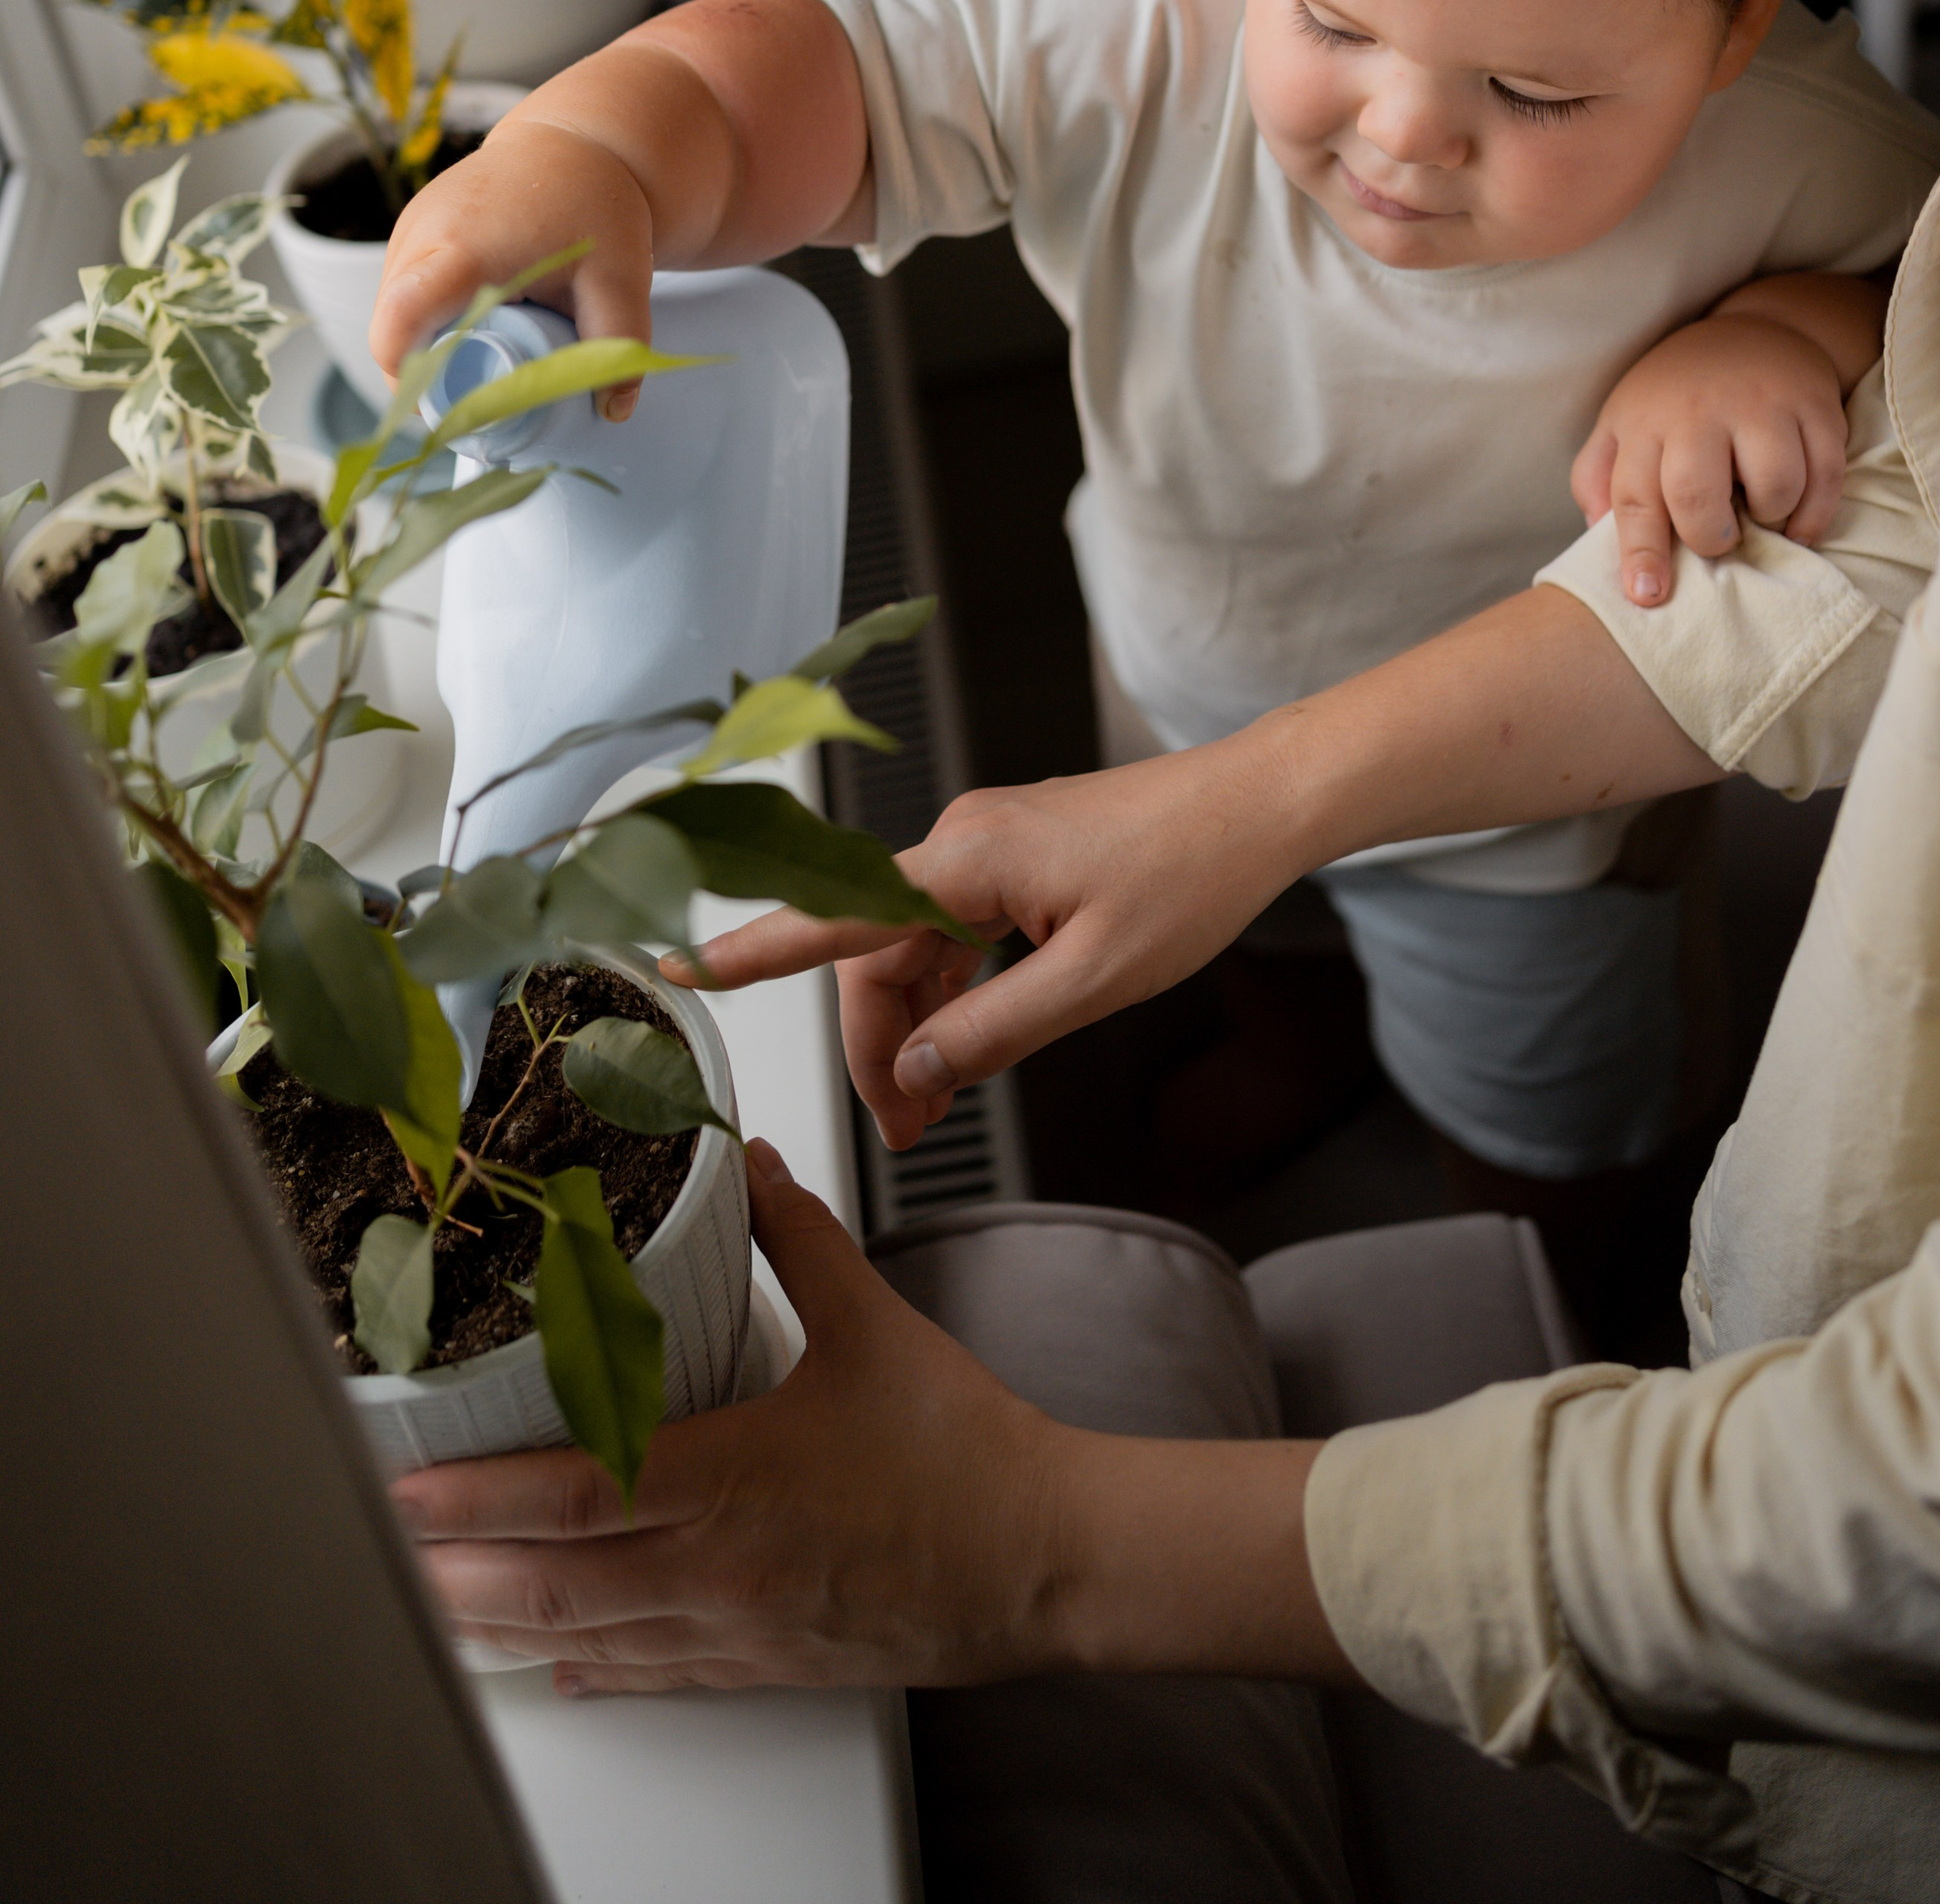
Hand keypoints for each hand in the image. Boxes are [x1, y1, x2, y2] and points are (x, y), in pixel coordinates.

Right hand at [369, 114, 656, 413]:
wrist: (572, 142)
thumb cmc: (594, 204)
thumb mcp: (619, 276)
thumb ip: (619, 342)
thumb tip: (615, 410)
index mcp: (466, 246)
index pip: (404, 315)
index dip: (406, 371)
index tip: (440, 406)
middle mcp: (424, 232)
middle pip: (391, 324)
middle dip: (420, 372)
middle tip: (473, 399)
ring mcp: (410, 227)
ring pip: (392, 309)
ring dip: (422, 344)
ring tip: (480, 360)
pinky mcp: (411, 228)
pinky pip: (401, 289)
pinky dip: (423, 319)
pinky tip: (465, 331)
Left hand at [391, 1140, 1335, 1693]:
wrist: (1043, 1556)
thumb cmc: (966, 1454)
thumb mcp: (873, 1323)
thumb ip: (799, 1236)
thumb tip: (753, 1161)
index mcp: (738, 1477)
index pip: (577, 1492)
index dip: (478, 1498)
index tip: (409, 1487)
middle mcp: (720, 1567)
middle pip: (552, 1585)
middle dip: (454, 1575)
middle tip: (383, 1555)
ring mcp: (735, 1628)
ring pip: (586, 1640)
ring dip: (499, 1626)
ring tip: (435, 1606)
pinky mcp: (762, 1661)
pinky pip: (650, 1674)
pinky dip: (586, 1668)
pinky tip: (554, 1665)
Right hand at [669, 738, 1301, 1145]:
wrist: (1257, 806)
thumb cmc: (1193, 875)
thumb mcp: (1096, 980)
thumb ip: (996, 1029)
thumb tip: (918, 1070)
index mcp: (967, 861)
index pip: (834, 915)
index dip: (752, 950)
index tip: (681, 967)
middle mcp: (960, 842)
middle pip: (873, 954)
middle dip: (879, 1047)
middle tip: (910, 1134)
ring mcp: (985, 847)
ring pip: (911, 950)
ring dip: (917, 1028)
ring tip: (939, 1110)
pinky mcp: (1012, 857)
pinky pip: (951, 932)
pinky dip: (951, 993)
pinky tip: (969, 1045)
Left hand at [1572, 312, 1852, 607]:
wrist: (1751, 332)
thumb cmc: (1676, 396)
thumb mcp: (1621, 423)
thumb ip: (1598, 477)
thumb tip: (1595, 535)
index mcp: (1646, 421)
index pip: (1635, 496)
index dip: (1641, 553)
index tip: (1647, 595)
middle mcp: (1701, 409)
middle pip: (1699, 495)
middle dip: (1709, 537)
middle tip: (1716, 542)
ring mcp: (1763, 404)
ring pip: (1774, 487)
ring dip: (1769, 518)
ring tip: (1757, 511)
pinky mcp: (1816, 406)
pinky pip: (1826, 477)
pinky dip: (1814, 514)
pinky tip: (1797, 522)